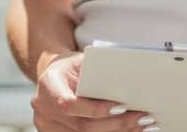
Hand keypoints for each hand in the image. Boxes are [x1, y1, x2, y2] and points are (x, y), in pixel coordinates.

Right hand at [30, 51, 155, 131]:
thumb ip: (98, 69)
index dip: (96, 109)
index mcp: (48, 85)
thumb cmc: (72, 66)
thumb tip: (129, 76)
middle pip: (82, 126)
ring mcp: (48, 127)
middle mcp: (44, 110)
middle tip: (142, 118)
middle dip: (116, 124)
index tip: (122, 106)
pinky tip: (128, 131)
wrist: (54, 77)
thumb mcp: (81, 60)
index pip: (70, 104)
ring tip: (141, 126)